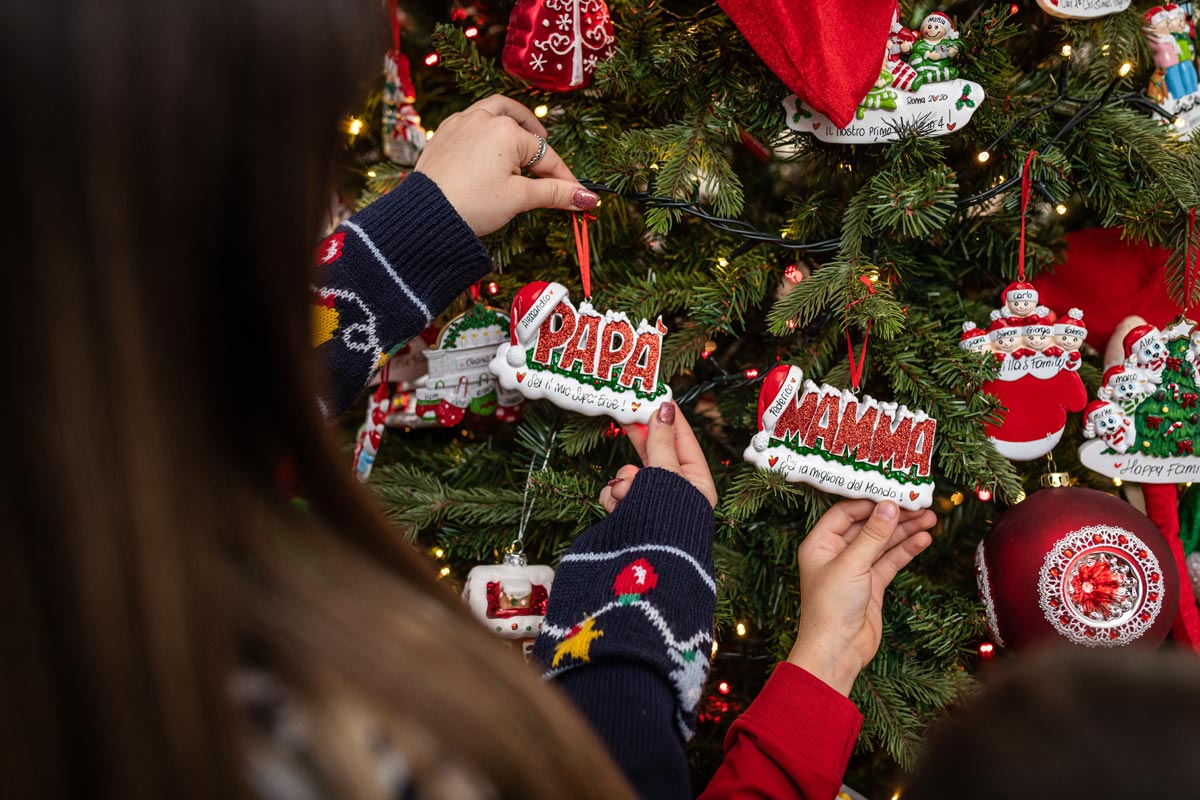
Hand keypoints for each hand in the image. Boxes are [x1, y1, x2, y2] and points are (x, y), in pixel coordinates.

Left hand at [414, 94, 597, 235]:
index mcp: (507, 131)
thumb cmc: (473, 204)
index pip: (545, 156)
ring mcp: (460, 122)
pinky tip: (485, 148)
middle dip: (536, 136)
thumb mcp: (519, 198)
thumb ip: (555, 193)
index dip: (564, 178)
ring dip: (509, 121)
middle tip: (544, 156)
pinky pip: (469, 120)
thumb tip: (587, 197)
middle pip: (519, 119)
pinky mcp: (443, 133)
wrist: (425, 215)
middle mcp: (484, 117)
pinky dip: (484, 128)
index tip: (578, 196)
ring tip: (518, 140)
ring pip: (492, 110)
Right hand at [599, 402, 717, 511]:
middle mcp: (676, 492)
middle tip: (629, 411)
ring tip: (627, 490)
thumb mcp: (666, 474)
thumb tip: (665, 410)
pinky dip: (615, 497)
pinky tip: (620, 504)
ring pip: (631, 476)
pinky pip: (617, 493)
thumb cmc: (666, 520)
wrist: (643, 563)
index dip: (671, 417)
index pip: (684, 440)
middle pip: (656, 453)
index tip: (659, 396)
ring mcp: (652, 502)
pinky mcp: (629, 513)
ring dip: (626, 480)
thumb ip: (661, 442)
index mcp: (697, 483)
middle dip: (641, 439)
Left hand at [787, 500, 934, 696]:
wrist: (838, 650)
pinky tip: (924, 539)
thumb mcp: (852, 564)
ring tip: (930, 519)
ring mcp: (855, 569)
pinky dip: (906, 550)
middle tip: (919, 505)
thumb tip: (889, 506)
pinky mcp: (871, 585)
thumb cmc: (831, 607)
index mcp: (819, 544)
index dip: (870, 502)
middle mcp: (836, 553)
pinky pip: (890, 561)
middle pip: (867, 526)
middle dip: (893, 516)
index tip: (894, 493)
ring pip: (882, 542)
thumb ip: (873, 534)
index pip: (845, 512)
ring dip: (904, 531)